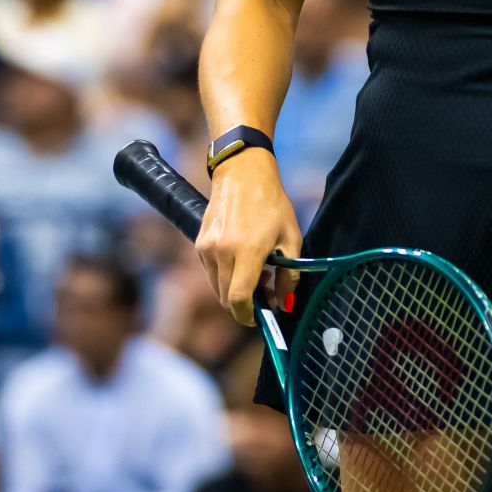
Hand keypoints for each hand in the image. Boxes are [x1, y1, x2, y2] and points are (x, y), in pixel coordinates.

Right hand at [195, 150, 301, 326]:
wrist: (242, 174)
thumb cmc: (272, 203)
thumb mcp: (291, 237)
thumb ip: (289, 274)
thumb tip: (285, 304)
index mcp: (247, 250)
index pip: (238, 299)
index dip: (248, 315)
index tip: (260, 317)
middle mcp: (222, 252)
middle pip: (226, 298)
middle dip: (245, 305)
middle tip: (266, 293)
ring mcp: (207, 248)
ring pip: (217, 288)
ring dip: (234, 291)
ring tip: (257, 273)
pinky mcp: (200, 243)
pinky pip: (211, 272)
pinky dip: (225, 276)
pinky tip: (242, 260)